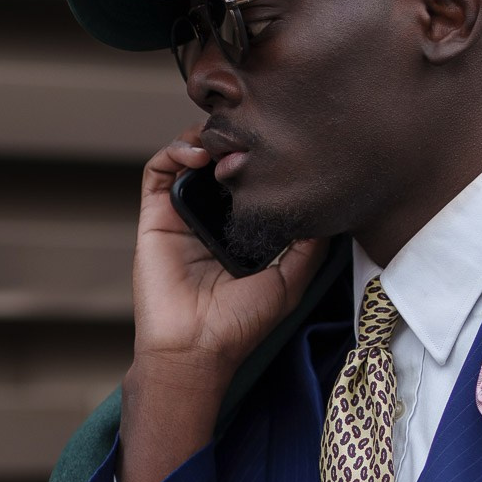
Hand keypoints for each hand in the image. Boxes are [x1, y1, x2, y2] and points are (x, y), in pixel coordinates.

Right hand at [121, 126, 326, 481]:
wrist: (195, 350)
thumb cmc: (240, 325)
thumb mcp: (289, 282)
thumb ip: (307, 246)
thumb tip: (327, 208)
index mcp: (240, 232)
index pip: (249, 181)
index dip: (261, 158)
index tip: (280, 144)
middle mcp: (210, 219)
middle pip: (219, 163)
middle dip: (235, 141)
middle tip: (254, 131)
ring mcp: (181, 216)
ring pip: (190, 158)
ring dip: (207, 139)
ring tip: (227, 138)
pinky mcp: (155, 216)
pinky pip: (159, 170)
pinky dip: (176, 151)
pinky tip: (200, 154)